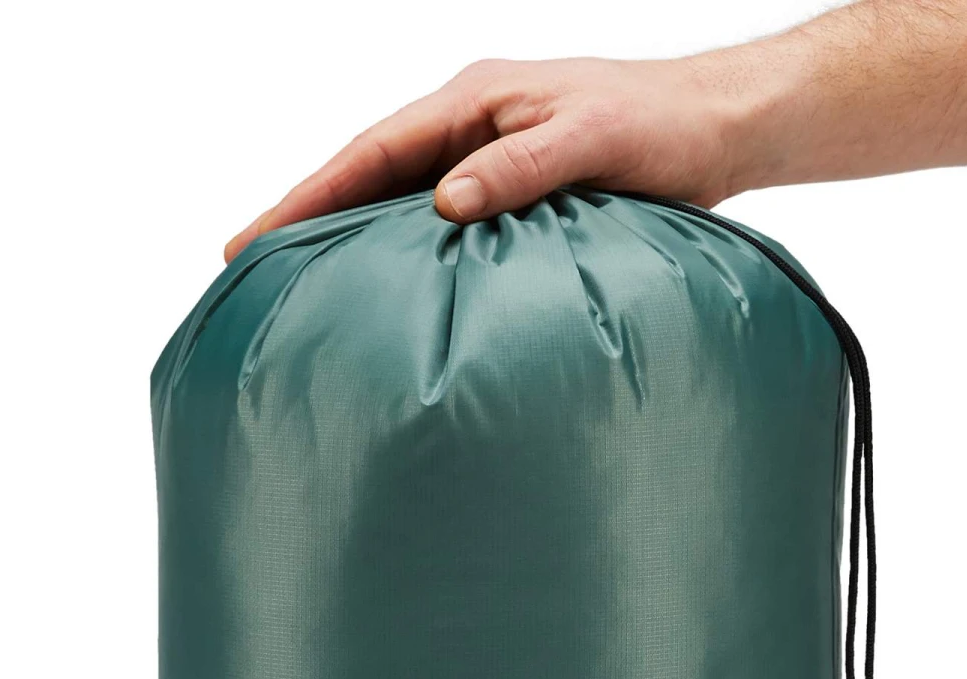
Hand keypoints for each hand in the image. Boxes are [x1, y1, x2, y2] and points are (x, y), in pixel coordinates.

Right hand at [224, 54, 755, 259]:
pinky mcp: (516, 190)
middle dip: (307, 217)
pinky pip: (443, 222)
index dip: (306, 196)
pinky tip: (386, 287)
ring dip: (350, 237)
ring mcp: (490, 158)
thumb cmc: (661, 126)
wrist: (720, 127)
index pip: (368, 152)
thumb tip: (443, 205)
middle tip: (246, 265)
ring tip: (300, 283)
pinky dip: (405, 250)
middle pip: (367, 174)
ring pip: (399, 199)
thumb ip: (516, 169)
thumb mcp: (588, 141)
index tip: (252, 237)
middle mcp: (471, 127)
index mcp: (473, 103)